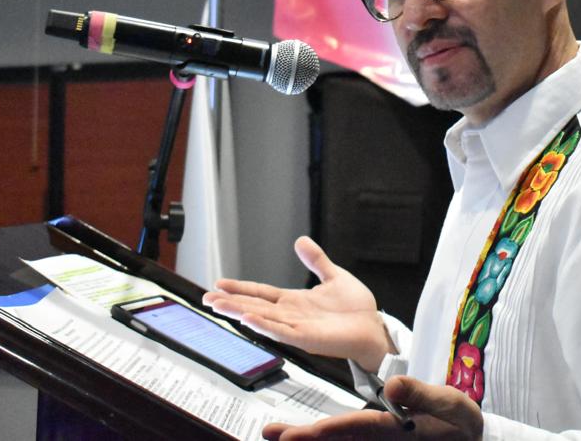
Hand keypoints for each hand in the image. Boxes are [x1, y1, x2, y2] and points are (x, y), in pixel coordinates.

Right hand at [202, 236, 392, 369]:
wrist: (373, 328)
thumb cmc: (356, 309)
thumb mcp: (333, 276)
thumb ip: (316, 260)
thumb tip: (301, 241)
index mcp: (294, 301)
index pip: (261, 293)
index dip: (240, 288)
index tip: (219, 284)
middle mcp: (291, 315)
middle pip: (254, 306)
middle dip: (230, 302)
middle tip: (206, 298)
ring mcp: (296, 328)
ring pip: (261, 319)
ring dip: (240, 312)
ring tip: (219, 305)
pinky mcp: (306, 339)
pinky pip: (281, 332)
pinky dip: (264, 326)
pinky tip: (248, 319)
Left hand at [262, 376, 483, 440]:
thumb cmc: (461, 425)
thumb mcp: (452, 405)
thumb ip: (423, 393)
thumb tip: (392, 384)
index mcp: (395, 431)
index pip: (351, 430)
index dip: (320, 433)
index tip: (292, 435)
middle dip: (302, 439)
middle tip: (270, 433)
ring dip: (307, 440)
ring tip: (275, 433)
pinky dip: (325, 439)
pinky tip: (306, 436)